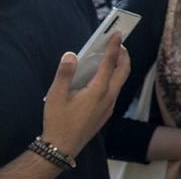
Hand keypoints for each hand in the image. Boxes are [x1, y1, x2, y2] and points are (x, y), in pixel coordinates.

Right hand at [42, 32, 130, 156]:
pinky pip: (115, 91)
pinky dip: (114, 79)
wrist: (62, 147)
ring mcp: (109, 106)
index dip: (115, 47)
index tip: (118, 34)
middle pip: (123, 71)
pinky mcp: (106, 113)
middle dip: (124, 55)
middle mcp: (109, 97)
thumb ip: (65, 74)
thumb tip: (71, 55)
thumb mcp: (56, 96)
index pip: (110, 63)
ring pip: (121, 82)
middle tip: (119, 44)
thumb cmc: (58, 121)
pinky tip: (102, 79)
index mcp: (98, 90)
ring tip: (112, 58)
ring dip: (120, 67)